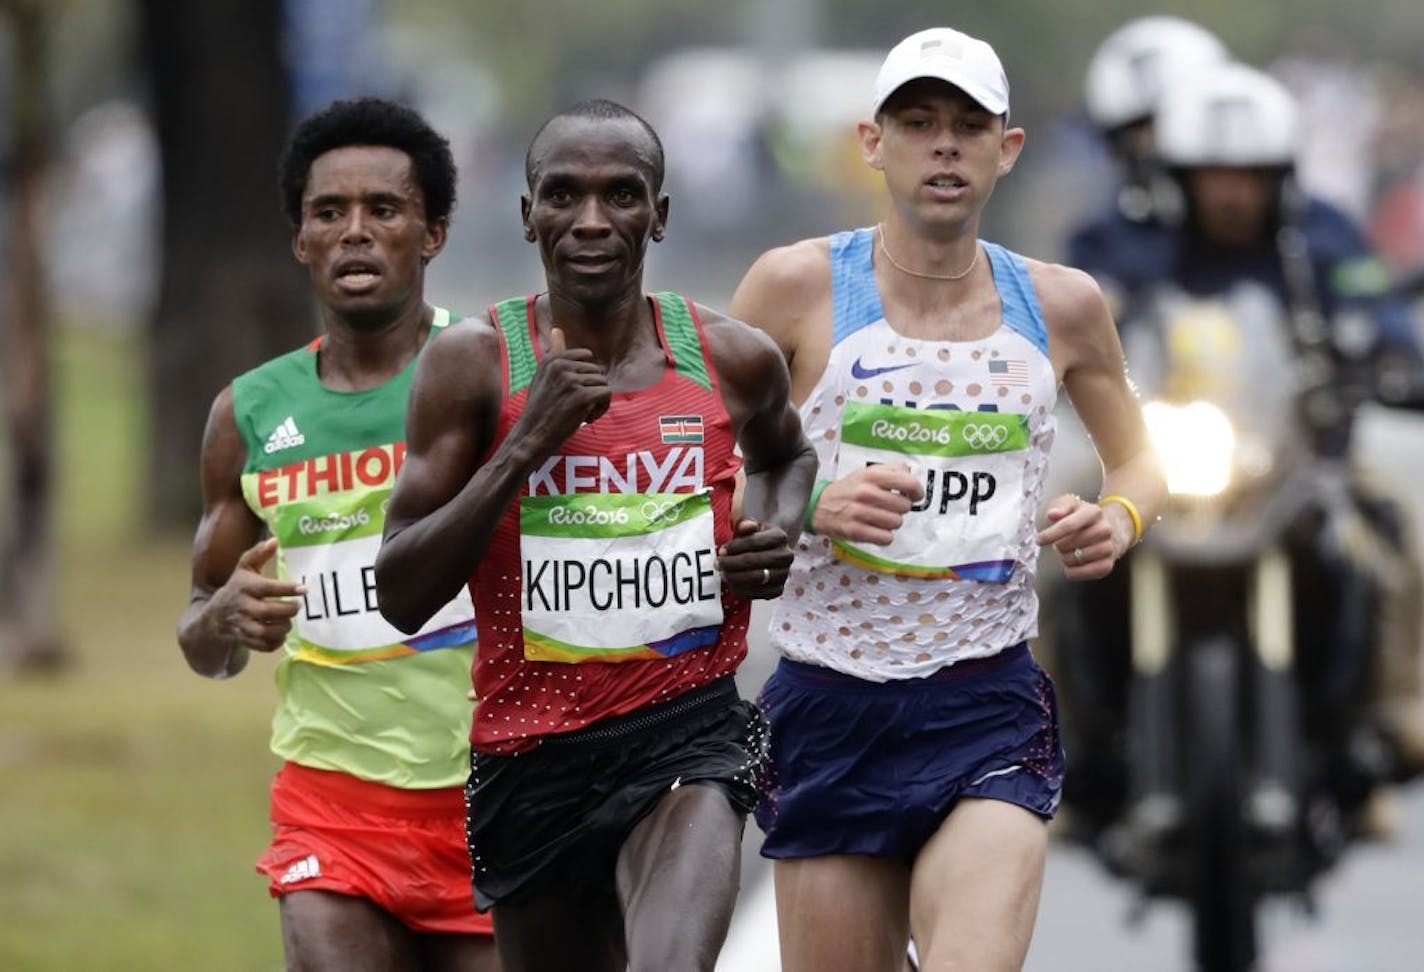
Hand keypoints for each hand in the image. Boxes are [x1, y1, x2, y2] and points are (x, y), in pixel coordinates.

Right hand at [207, 538, 304, 651]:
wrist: (214, 616)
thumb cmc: (237, 588)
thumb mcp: (244, 568)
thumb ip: (259, 553)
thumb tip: (275, 540)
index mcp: (245, 587)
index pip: (268, 588)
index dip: (288, 589)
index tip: (304, 588)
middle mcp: (243, 607)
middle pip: (270, 611)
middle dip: (289, 609)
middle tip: (299, 606)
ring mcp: (242, 625)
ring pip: (267, 631)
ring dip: (283, 627)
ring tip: (289, 620)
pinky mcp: (244, 640)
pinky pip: (264, 646)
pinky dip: (276, 642)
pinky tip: (280, 633)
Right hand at [516, 327, 612, 449]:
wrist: (532, 435)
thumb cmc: (540, 409)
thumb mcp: (543, 376)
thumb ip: (554, 352)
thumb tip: (557, 329)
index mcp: (552, 359)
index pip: (587, 357)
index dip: (585, 376)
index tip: (572, 391)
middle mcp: (561, 366)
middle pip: (597, 371)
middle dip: (592, 389)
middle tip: (575, 406)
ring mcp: (571, 380)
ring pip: (603, 383)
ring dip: (597, 401)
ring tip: (580, 412)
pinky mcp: (582, 396)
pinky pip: (606, 394)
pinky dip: (601, 409)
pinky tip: (586, 418)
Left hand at [717, 518, 793, 598]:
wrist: (765, 556)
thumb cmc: (753, 540)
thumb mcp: (748, 528)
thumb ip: (744, 524)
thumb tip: (747, 526)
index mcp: (780, 536)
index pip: (755, 542)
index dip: (736, 547)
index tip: (721, 550)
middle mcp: (786, 556)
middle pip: (755, 561)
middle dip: (732, 563)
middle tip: (718, 564)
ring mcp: (784, 574)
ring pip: (757, 578)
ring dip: (736, 577)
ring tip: (723, 574)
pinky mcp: (779, 590)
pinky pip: (759, 594)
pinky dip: (743, 590)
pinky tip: (732, 584)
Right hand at [812, 463, 924, 543]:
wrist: (820, 506)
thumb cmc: (850, 489)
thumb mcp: (867, 472)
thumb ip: (891, 470)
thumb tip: (911, 477)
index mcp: (872, 475)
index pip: (908, 483)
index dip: (917, 491)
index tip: (914, 496)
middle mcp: (866, 492)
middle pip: (904, 506)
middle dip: (900, 508)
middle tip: (889, 507)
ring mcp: (860, 513)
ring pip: (896, 523)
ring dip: (891, 523)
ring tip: (880, 518)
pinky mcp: (855, 531)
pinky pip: (886, 538)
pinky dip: (884, 536)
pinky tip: (875, 530)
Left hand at [1036, 494, 1118, 579]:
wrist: (1111, 530)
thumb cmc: (1082, 517)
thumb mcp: (1071, 504)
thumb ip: (1060, 506)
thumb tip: (1052, 515)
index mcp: (1093, 512)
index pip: (1068, 525)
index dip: (1050, 534)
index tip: (1038, 540)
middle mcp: (1105, 529)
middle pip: (1070, 544)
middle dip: (1058, 546)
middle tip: (1059, 544)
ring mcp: (1109, 547)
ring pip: (1077, 559)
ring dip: (1065, 558)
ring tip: (1067, 552)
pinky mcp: (1108, 565)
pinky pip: (1086, 573)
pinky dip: (1074, 572)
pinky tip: (1070, 566)